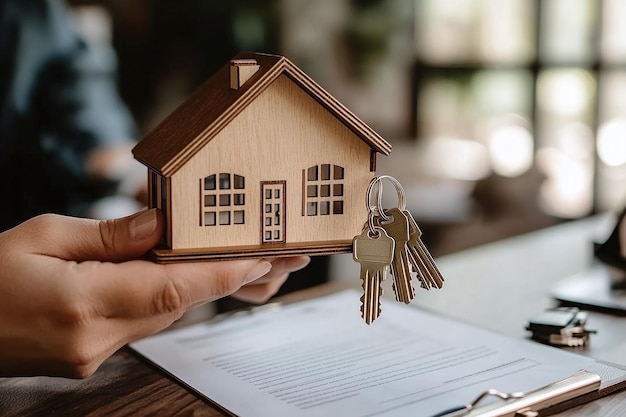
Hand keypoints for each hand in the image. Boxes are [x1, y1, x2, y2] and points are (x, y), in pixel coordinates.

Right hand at [0, 209, 309, 377]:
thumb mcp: (42, 235)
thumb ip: (109, 235)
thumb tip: (162, 225)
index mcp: (81, 303)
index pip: (173, 288)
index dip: (226, 272)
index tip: (266, 257)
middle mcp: (95, 339)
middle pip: (178, 304)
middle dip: (225, 277)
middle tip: (272, 255)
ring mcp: (93, 356)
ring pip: (165, 315)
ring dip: (196, 286)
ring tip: (241, 260)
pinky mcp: (90, 360)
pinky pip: (143, 325)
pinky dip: (163, 298)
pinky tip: (177, 276)